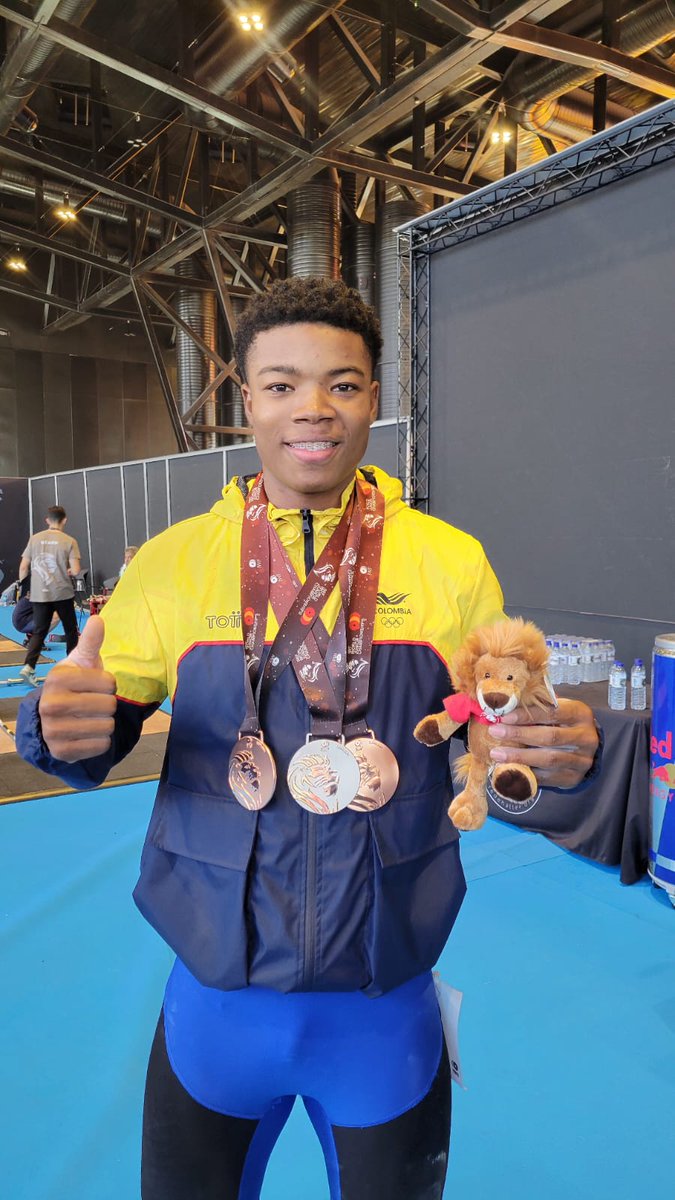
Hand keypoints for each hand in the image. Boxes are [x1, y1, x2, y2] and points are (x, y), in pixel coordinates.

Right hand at [38, 615, 116, 762]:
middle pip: (109, 705)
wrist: (55, 718)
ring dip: (105, 723)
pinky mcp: (62, 751)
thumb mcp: (81, 662)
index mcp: (57, 678)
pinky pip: (100, 745)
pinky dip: (100, 741)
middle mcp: (51, 704)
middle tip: (92, 704)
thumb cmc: (74, 685)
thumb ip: (91, 642)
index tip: (94, 685)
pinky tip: (87, 734)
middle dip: (107, 705)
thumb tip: (98, 619)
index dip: (108, 685)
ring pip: (107, 726)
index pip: (109, 682)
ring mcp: (54, 730)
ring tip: (90, 718)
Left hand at [487, 698, 598, 789]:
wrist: (583, 749)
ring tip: (497, 753)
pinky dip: (527, 773)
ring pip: (548, 759)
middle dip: (519, 735)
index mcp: (580, 714)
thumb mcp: (556, 709)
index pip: (553, 712)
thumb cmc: (563, 723)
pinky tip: (509, 769)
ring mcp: (582, 760)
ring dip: (520, 757)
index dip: (527, 715)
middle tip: (495, 732)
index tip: (504, 717)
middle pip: (550, 737)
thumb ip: (537, 707)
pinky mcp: (574, 778)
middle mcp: (586, 737)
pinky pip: (547, 778)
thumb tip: (504, 705)